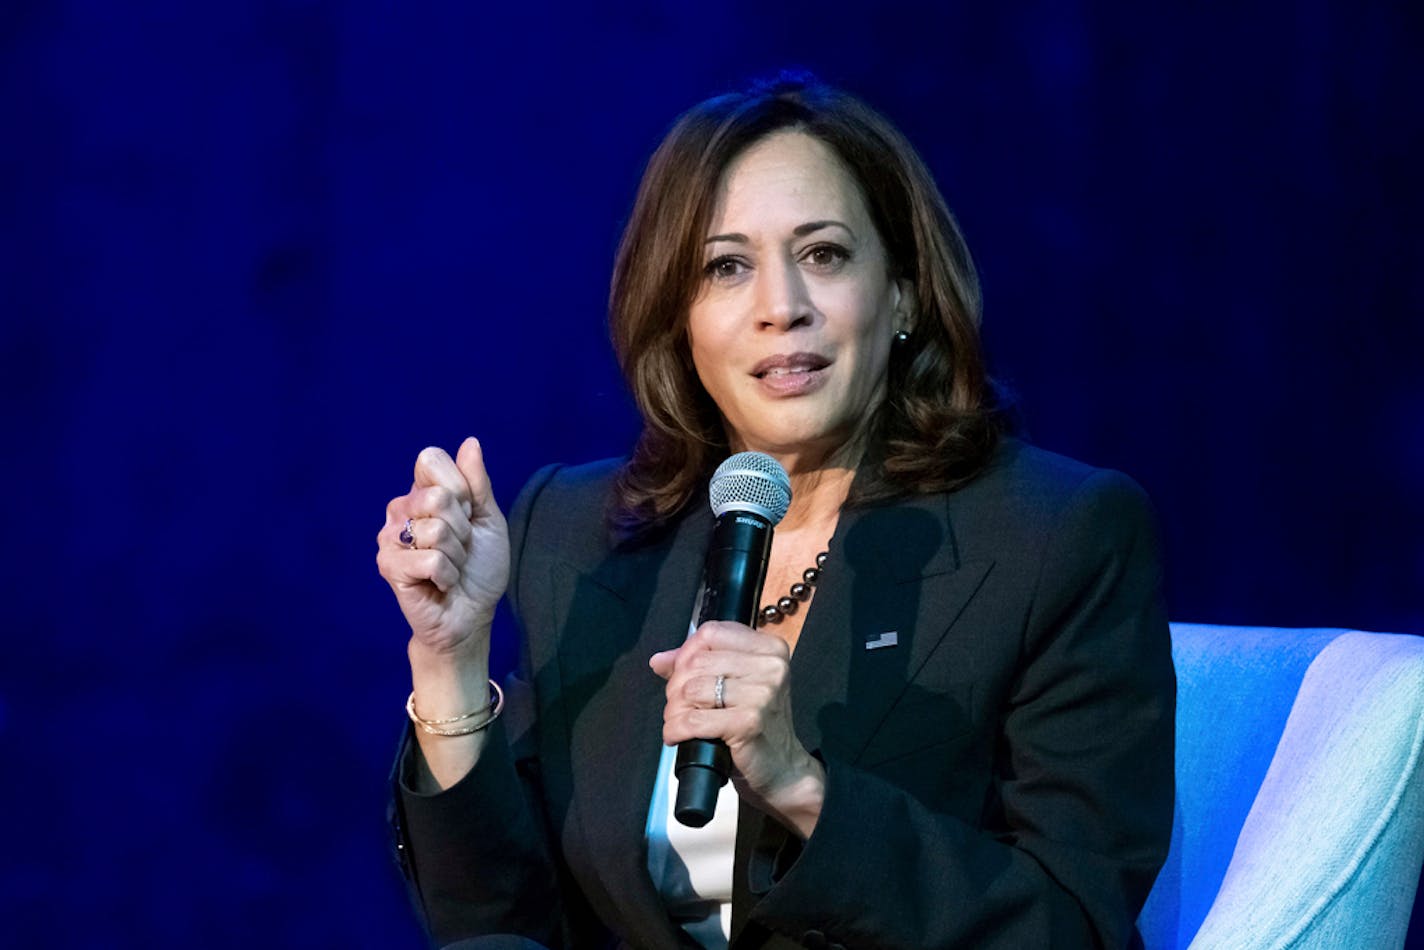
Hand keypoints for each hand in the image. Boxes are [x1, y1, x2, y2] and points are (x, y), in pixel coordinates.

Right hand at [376, 437, 508, 656]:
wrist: (473, 613)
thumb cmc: (480, 567)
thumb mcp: (488, 520)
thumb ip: (478, 483)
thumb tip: (470, 442)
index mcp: (421, 492)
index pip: (431, 459)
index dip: (462, 489)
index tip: (467, 516)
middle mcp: (399, 509)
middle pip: (437, 495)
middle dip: (462, 527)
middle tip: (459, 547)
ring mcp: (390, 537)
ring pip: (436, 530)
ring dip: (456, 555)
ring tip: (450, 567)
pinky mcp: (389, 566)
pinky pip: (430, 559)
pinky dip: (447, 575)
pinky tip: (440, 583)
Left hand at [650, 622, 825, 837]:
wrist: (783, 769)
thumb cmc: (758, 726)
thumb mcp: (735, 686)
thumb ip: (699, 667)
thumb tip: (660, 659)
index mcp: (770, 649)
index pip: (712, 633)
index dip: (686, 652)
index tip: (680, 673)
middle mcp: (770, 666)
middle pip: (697, 662)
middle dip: (676, 687)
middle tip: (678, 707)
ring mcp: (762, 693)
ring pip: (691, 689)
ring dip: (675, 711)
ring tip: (680, 722)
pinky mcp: (748, 722)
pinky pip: (693, 720)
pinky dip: (676, 730)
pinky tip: (678, 736)